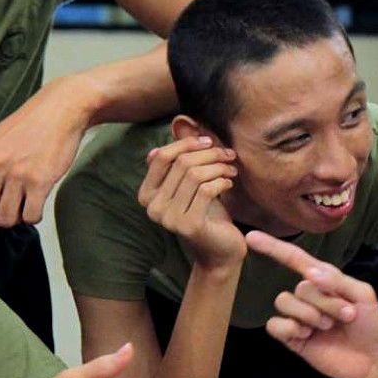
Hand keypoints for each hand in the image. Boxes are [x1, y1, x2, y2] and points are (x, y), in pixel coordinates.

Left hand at [0, 76, 94, 226]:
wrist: (60, 109)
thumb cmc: (30, 126)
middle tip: (10, 206)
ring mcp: (16, 174)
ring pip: (7, 219)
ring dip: (16, 216)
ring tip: (24, 204)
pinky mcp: (39, 181)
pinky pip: (30, 216)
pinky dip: (34, 215)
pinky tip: (37, 202)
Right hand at [139, 136, 242, 267]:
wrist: (221, 250)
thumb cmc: (207, 213)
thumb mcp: (192, 184)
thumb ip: (181, 160)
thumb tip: (176, 127)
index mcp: (146, 195)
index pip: (162, 156)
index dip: (187, 144)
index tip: (209, 142)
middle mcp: (152, 208)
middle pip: (181, 163)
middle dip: (209, 153)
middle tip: (228, 155)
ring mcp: (168, 219)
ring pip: (195, 174)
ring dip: (219, 167)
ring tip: (231, 169)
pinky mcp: (188, 226)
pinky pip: (207, 190)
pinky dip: (222, 181)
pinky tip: (230, 183)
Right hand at [247, 231, 377, 377]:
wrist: (370, 360)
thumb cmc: (369, 324)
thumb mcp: (362, 295)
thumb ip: (337, 280)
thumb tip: (309, 272)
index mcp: (324, 280)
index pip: (295, 259)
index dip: (273, 247)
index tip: (251, 236)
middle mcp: (308, 296)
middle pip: (300, 287)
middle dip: (326, 303)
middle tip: (346, 316)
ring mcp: (298, 316)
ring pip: (284, 302)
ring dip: (310, 315)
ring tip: (328, 327)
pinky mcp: (292, 338)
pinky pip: (274, 325)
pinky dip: (290, 328)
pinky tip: (307, 336)